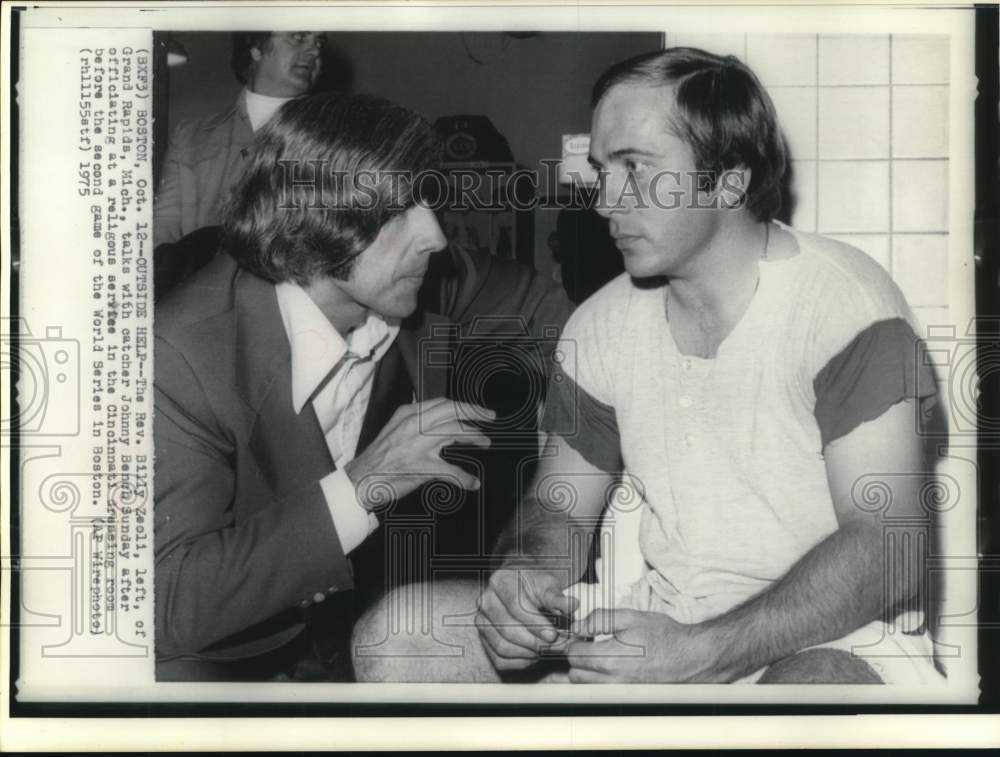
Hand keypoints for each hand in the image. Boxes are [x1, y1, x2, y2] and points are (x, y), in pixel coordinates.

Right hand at [345, 398, 494, 509]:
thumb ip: (414, 420)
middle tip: (489, 417)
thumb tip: (436, 418)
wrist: (361, 480)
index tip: (477, 410)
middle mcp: (414, 425)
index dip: (464, 405)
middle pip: (452, 411)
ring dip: (474, 436)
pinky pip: (451, 470)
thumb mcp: (394, 428)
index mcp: (408, 415)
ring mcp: (418, 445)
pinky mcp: (422, 467)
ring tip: (485, 442)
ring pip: (454, 432)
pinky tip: (472, 482)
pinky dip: (464, 477)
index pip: (442, 403)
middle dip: (474, 412)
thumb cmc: (378, 457)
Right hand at [475, 561, 579, 670]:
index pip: (516, 606)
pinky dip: (519, 662)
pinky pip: (499, 659)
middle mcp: (486, 601)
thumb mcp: (548, 584)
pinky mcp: (484, 639)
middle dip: (534, 642)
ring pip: (502, 646)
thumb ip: (558, 597)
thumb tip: (572, 605)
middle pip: (507, 629)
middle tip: (555, 647)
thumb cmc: (535, 585)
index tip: (553, 635)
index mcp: (501, 581)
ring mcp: (482, 621)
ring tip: (547, 650)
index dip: (535, 624)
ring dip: (528, 653)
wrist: (522, 587)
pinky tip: (535, 655)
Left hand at [564, 609, 728, 682]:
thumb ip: (599, 619)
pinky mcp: (626, 697)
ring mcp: (618, 692)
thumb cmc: (663, 635)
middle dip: (577, 658)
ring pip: (586, 685)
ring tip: (599, 656)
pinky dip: (599, 681)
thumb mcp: (630, 616)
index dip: (574, 640)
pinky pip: (601, 691)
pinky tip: (611, 667)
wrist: (690, 657)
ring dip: (586, 671)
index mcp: (608, 659)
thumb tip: (578, 626)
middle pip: (574, 673)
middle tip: (588, 644)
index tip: (582, 634)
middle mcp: (610, 681)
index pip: (572, 653)